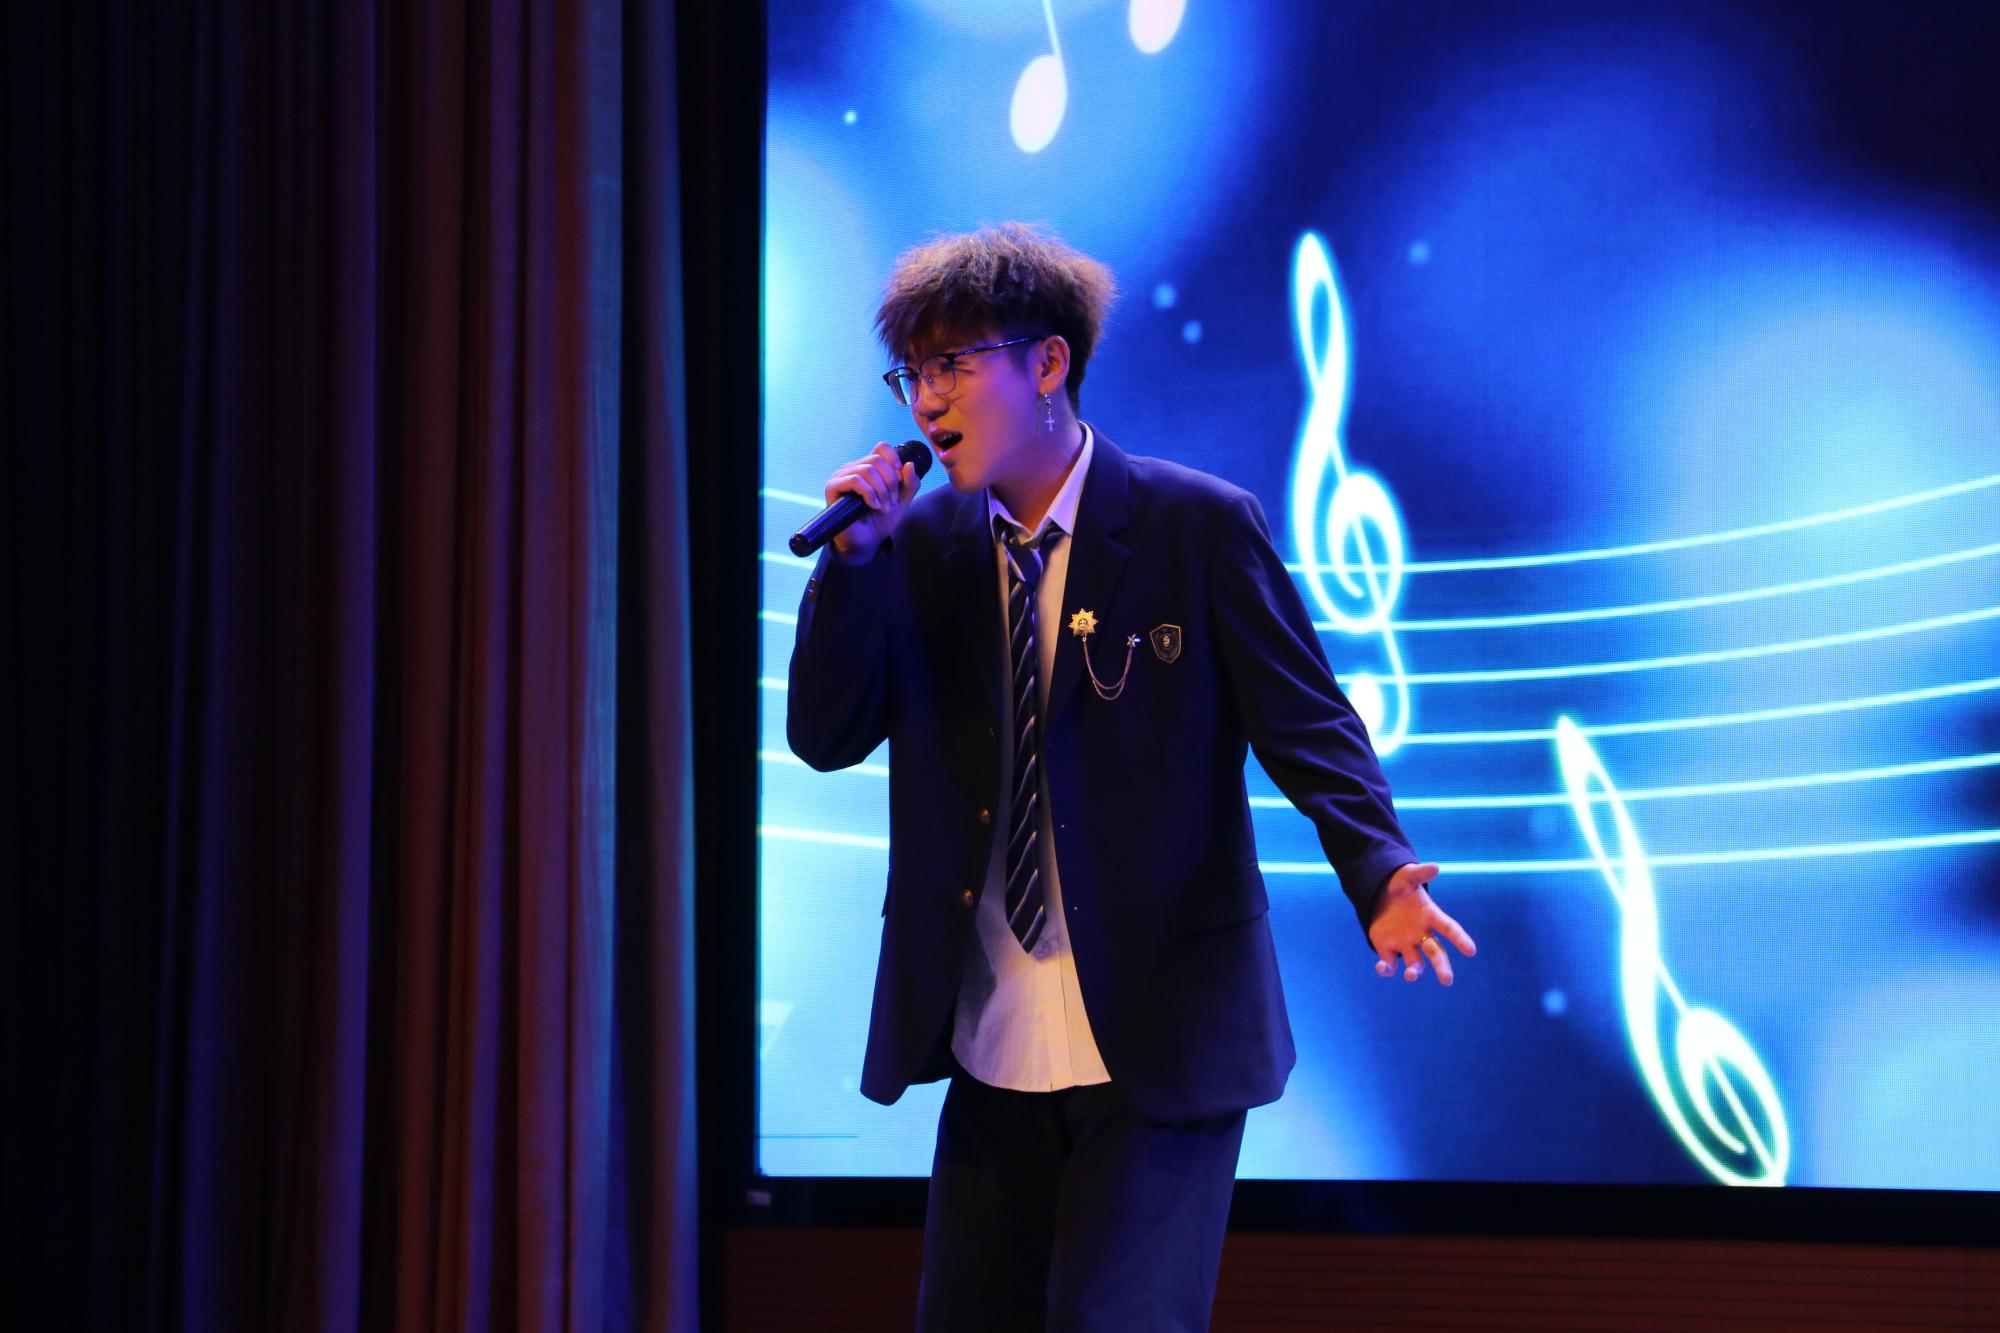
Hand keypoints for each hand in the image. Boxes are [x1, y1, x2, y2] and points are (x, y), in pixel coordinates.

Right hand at [825, 442, 920, 562]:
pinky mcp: (833, 487)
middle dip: (891, 483)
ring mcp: (841, 476)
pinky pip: (855, 480)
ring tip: (883, 507)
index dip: (894, 459)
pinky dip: (869, 494)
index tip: (900, 479)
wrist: (866, 542)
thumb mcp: (902, 501)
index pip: (881, 447)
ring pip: (868, 470)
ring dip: (881, 491)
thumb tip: (909, 465)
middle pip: (878, 460)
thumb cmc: (880, 521)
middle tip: (892, 502)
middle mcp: (854, 468)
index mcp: (868, 467)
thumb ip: (910, 484)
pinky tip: (873, 506)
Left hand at [1367, 862, 1475, 985]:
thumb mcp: (1406, 876)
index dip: (1460, 939)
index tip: (1471, 951)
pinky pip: (1389, 964)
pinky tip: (1382, 967)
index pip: (1449, 929)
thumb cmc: (1399, 885)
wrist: (1378, 894)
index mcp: (1430, 916)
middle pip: (1436, 953)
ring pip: (1414, 963)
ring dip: (1414, 971)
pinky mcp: (1386, 949)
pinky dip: (1387, 969)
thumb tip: (1435, 867)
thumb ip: (1419, 873)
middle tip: (1447, 980)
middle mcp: (1421, 934)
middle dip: (1442, 966)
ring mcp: (1405, 944)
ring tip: (1411, 976)